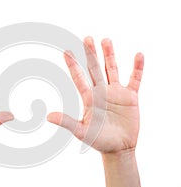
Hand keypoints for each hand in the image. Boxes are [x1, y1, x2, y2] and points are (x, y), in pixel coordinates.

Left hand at [47, 37, 143, 153]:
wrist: (118, 148)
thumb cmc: (99, 140)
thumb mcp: (82, 131)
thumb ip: (67, 122)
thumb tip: (48, 116)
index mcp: (89, 98)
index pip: (79, 77)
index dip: (73, 64)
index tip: (66, 51)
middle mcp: (101, 91)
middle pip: (95, 68)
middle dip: (91, 54)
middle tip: (87, 38)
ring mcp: (116, 92)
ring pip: (112, 69)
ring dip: (110, 55)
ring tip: (106, 40)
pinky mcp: (130, 96)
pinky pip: (135, 79)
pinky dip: (137, 68)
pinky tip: (138, 55)